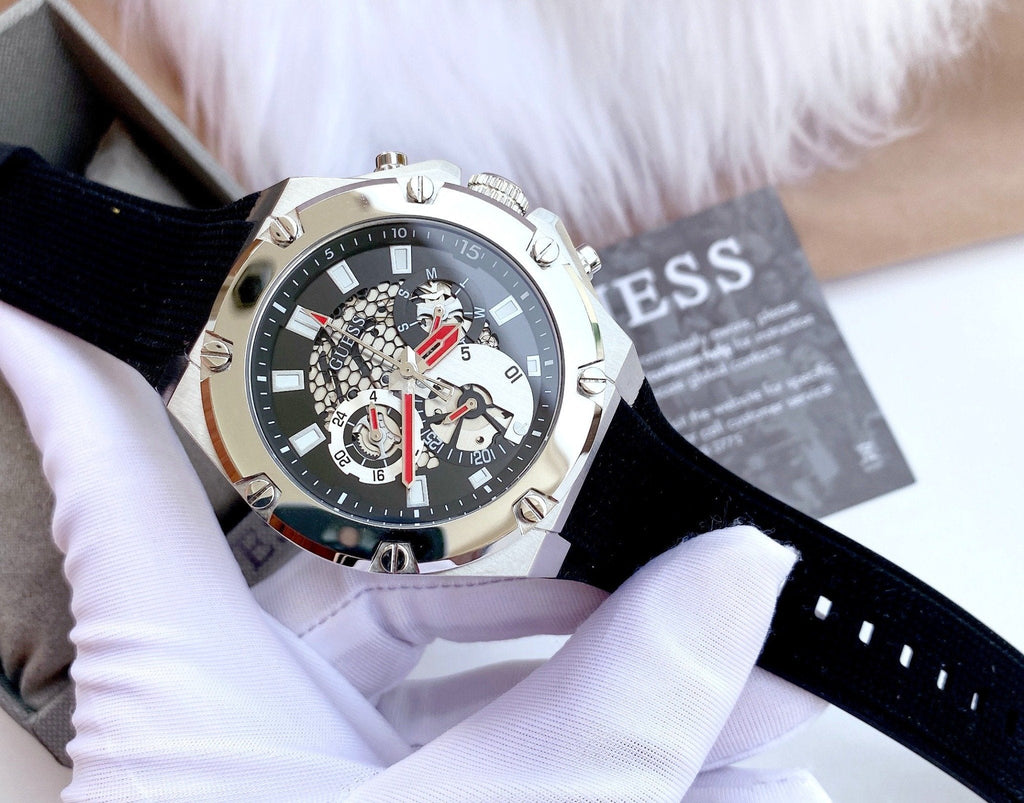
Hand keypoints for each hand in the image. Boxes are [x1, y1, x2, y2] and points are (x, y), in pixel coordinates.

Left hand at [0, 300, 829, 801]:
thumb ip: (617, 705)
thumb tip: (736, 578)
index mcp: (200, 693)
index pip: (124, 490)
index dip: (74, 377)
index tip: (35, 292)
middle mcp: (252, 721)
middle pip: (398, 587)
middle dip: (555, 579)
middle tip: (666, 558)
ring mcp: (323, 777)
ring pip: (477, 681)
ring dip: (613, 675)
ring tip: (738, 673)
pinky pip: (508, 751)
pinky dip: (611, 748)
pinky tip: (726, 754)